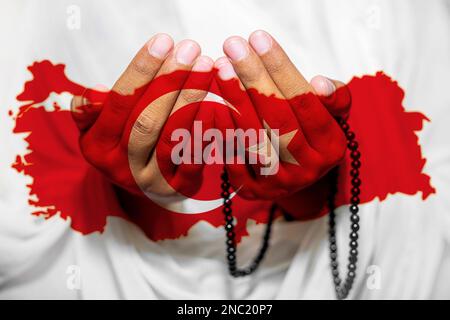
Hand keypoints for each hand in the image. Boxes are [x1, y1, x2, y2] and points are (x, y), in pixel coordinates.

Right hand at [71, 34, 214, 196]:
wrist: (144, 187)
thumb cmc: (123, 145)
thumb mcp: (96, 129)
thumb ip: (89, 111)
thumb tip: (96, 92)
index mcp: (98, 148)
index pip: (119, 104)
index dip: (141, 71)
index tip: (162, 42)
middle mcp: (122, 168)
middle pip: (147, 119)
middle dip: (170, 80)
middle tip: (190, 49)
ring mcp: (152, 181)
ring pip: (172, 135)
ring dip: (191, 97)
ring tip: (205, 66)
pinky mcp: (180, 188)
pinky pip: (194, 156)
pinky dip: (205, 127)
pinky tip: (216, 101)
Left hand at [213, 30, 350, 198]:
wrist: (296, 175)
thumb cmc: (311, 133)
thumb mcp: (332, 115)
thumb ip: (335, 97)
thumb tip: (319, 83)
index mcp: (331, 147)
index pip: (305, 101)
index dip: (281, 68)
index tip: (258, 38)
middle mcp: (307, 169)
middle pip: (277, 118)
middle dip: (253, 78)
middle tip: (232, 46)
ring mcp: (279, 183)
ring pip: (254, 137)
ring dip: (234, 100)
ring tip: (220, 67)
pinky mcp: (252, 190)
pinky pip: (233, 158)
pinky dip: (222, 130)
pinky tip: (212, 103)